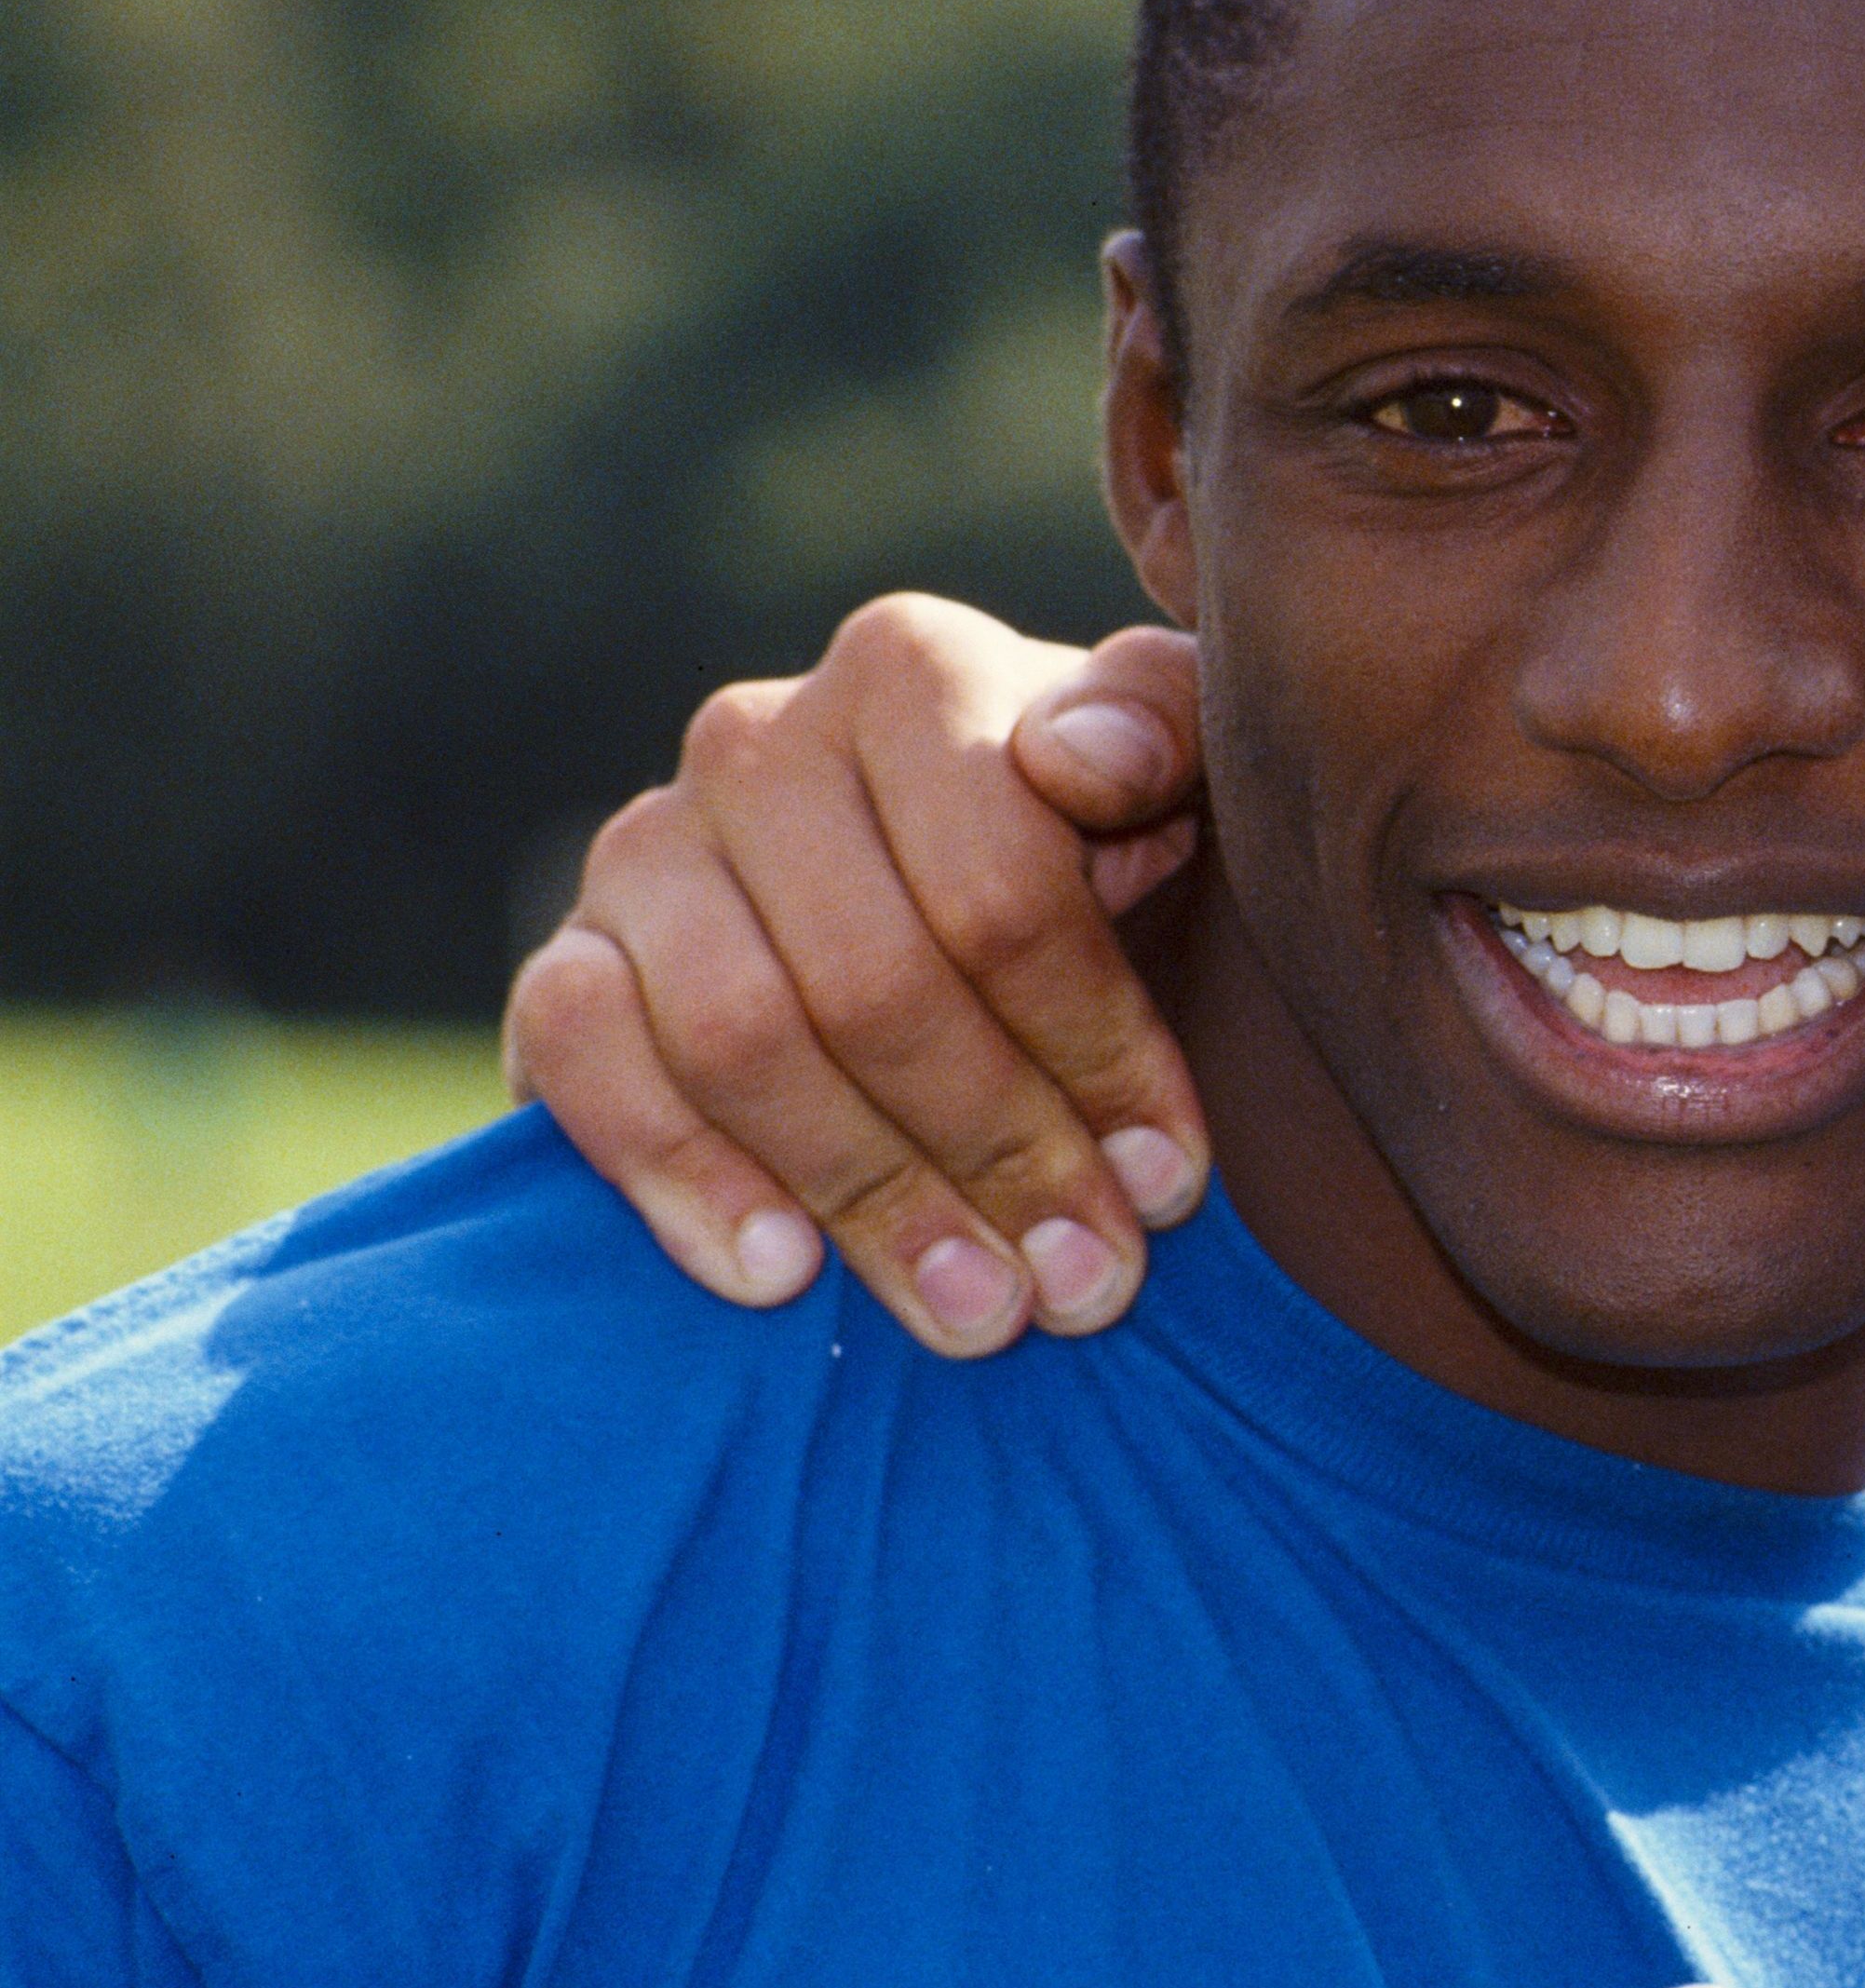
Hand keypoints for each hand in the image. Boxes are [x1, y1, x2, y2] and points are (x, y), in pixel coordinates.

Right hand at [505, 595, 1212, 1352]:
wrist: (955, 899)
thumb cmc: (1101, 843)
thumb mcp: (1178, 773)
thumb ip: (1160, 729)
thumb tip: (1079, 758)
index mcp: (913, 672)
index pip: (1002, 888)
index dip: (1096, 1050)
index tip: (1170, 1182)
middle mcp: (759, 739)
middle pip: (876, 982)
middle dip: (1000, 1153)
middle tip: (1089, 1287)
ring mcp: (644, 845)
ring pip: (741, 1037)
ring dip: (870, 1196)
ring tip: (980, 1315)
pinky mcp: (563, 957)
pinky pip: (581, 1059)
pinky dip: (677, 1174)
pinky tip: (780, 1274)